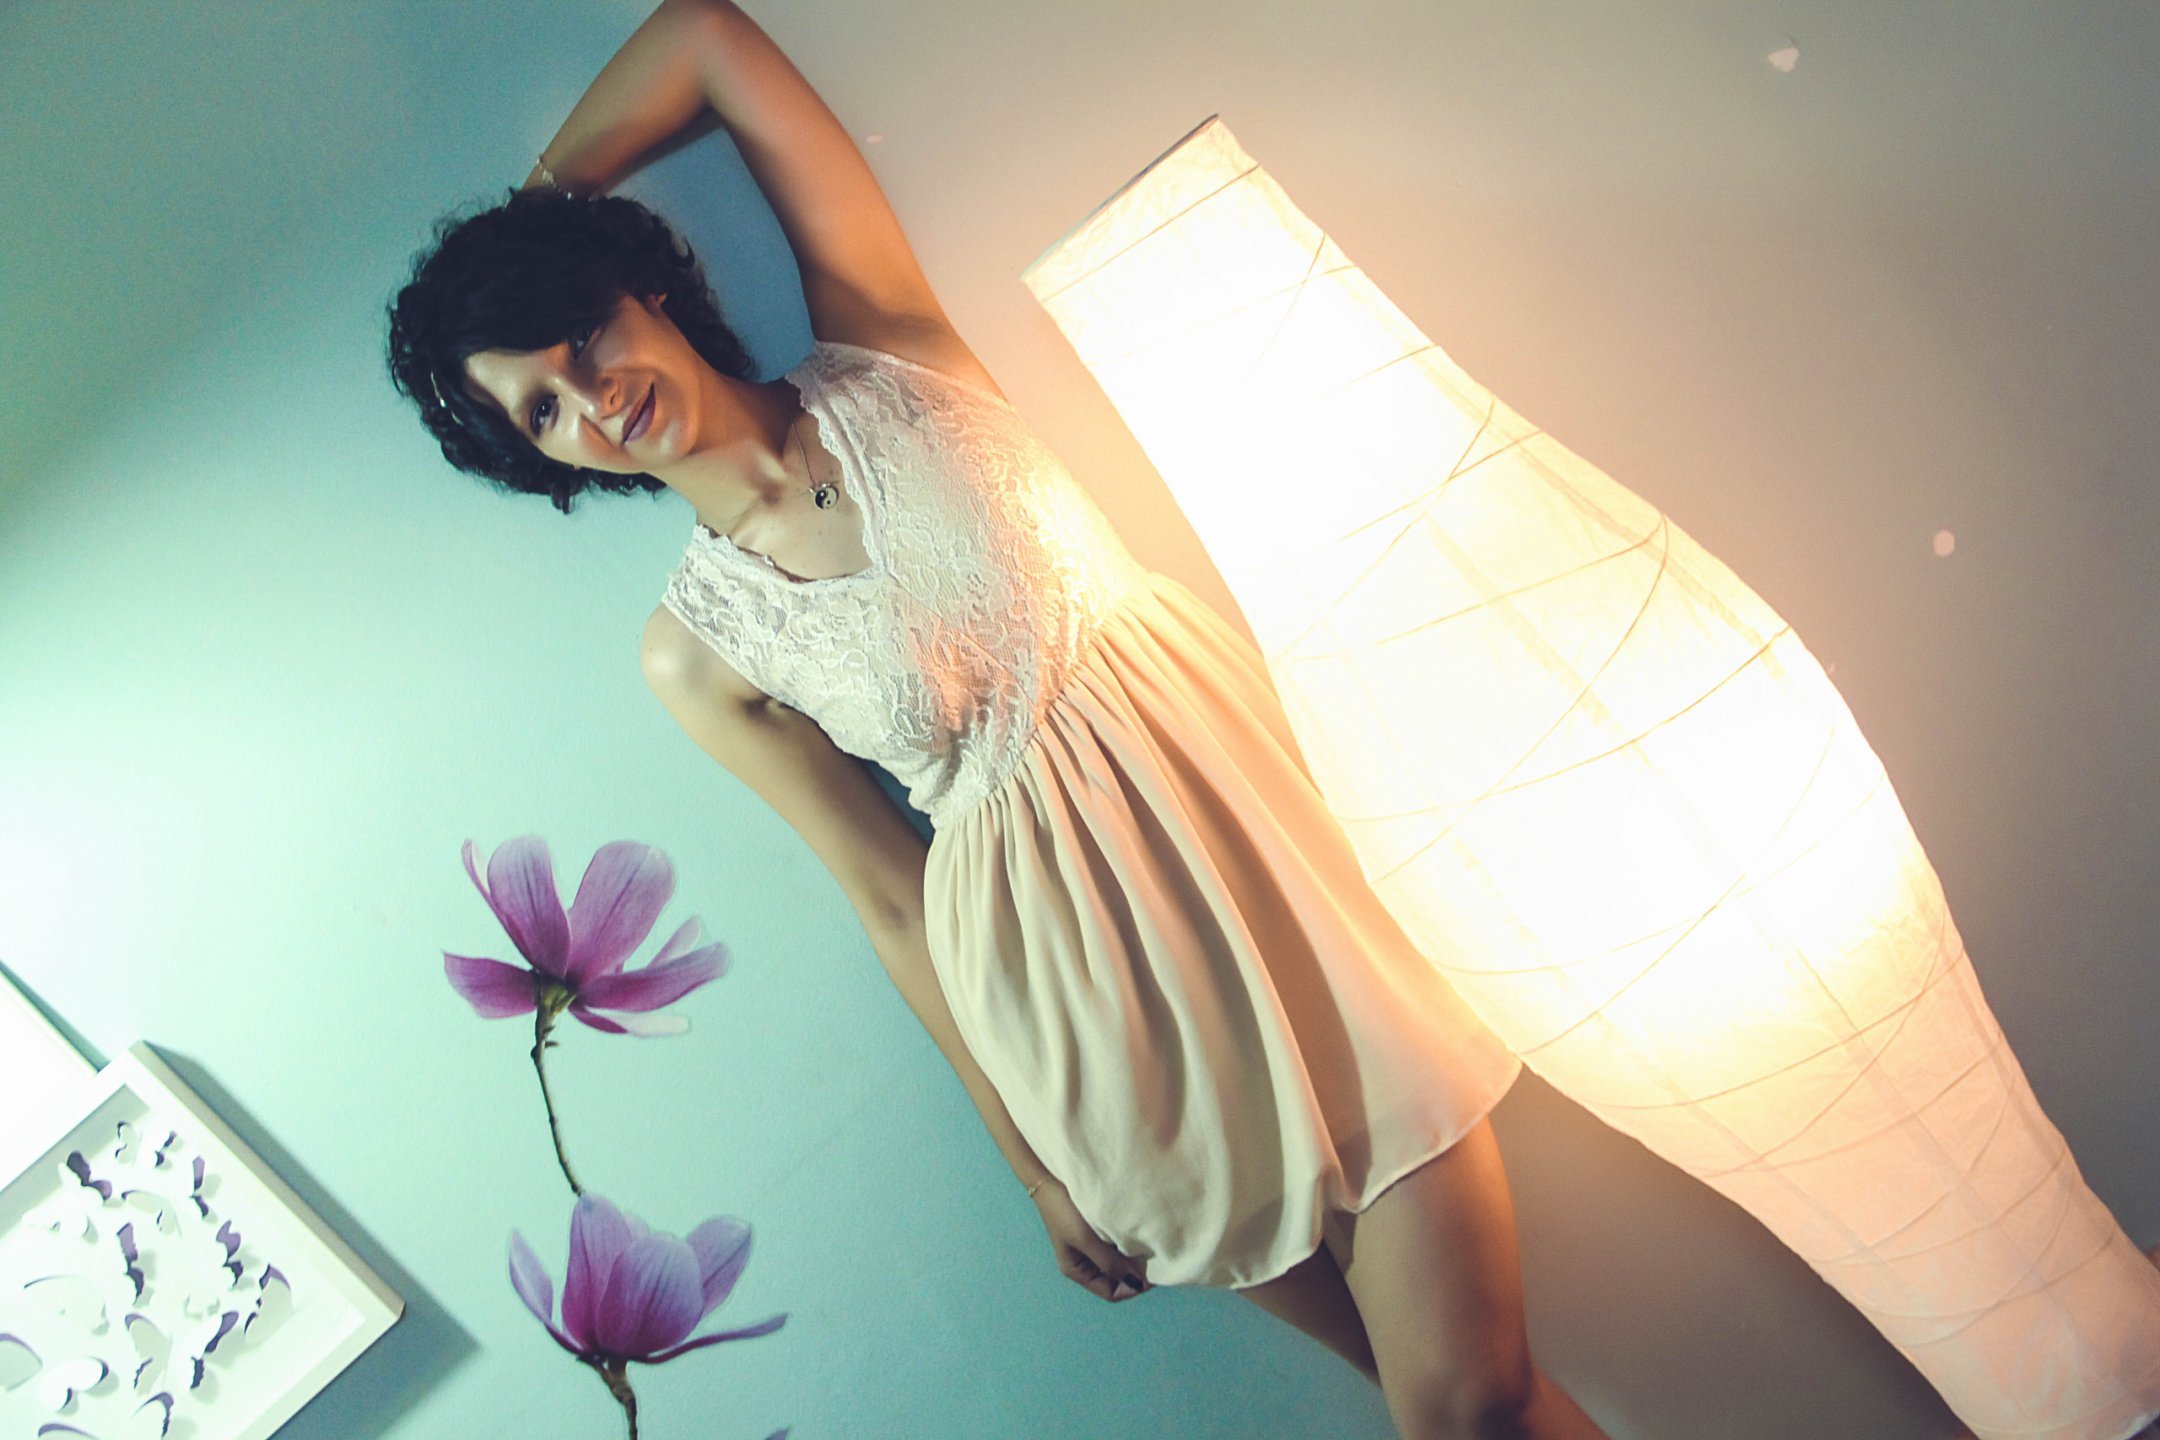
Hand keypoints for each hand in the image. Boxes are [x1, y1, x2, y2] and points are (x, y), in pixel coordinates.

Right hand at [1029, 1177, 1150, 1302]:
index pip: (1111, 1293)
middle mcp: (1085, 1263)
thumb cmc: (1064, 1212)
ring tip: (1148, 1247)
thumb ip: (1109, 1262)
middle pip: (1115, 1279)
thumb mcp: (1085, 1240)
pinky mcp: (1095, 1232)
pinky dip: (1128, 1245)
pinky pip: (1116, 1246)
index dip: (1132, 1288)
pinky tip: (1137, 1234)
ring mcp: (1090, 1247)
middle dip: (1134, 1273)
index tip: (1152, 1274)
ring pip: (1117, 1263)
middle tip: (1153, 1259)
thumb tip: (1136, 1283)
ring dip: (1132, 1259)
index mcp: (1078, 1271)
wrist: (1049, 1178)